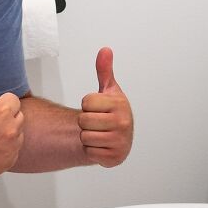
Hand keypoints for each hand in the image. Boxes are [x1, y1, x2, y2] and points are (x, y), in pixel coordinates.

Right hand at [0, 50, 24, 175]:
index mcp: (2, 111)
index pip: (13, 101)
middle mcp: (10, 131)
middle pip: (17, 118)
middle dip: (4, 118)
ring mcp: (8, 150)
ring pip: (16, 137)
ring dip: (6, 134)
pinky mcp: (4, 164)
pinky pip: (12, 154)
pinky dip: (3, 152)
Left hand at [78, 47, 133, 167]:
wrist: (120, 136)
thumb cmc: (112, 111)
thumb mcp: (109, 90)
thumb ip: (105, 70)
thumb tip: (105, 50)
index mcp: (120, 104)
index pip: (86, 102)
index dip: (88, 104)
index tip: (97, 107)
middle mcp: (123, 122)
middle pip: (84, 120)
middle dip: (86, 121)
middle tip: (97, 121)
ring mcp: (120, 141)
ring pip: (85, 137)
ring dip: (88, 136)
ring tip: (99, 132)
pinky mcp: (115, 157)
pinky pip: (89, 152)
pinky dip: (92, 150)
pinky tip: (101, 144)